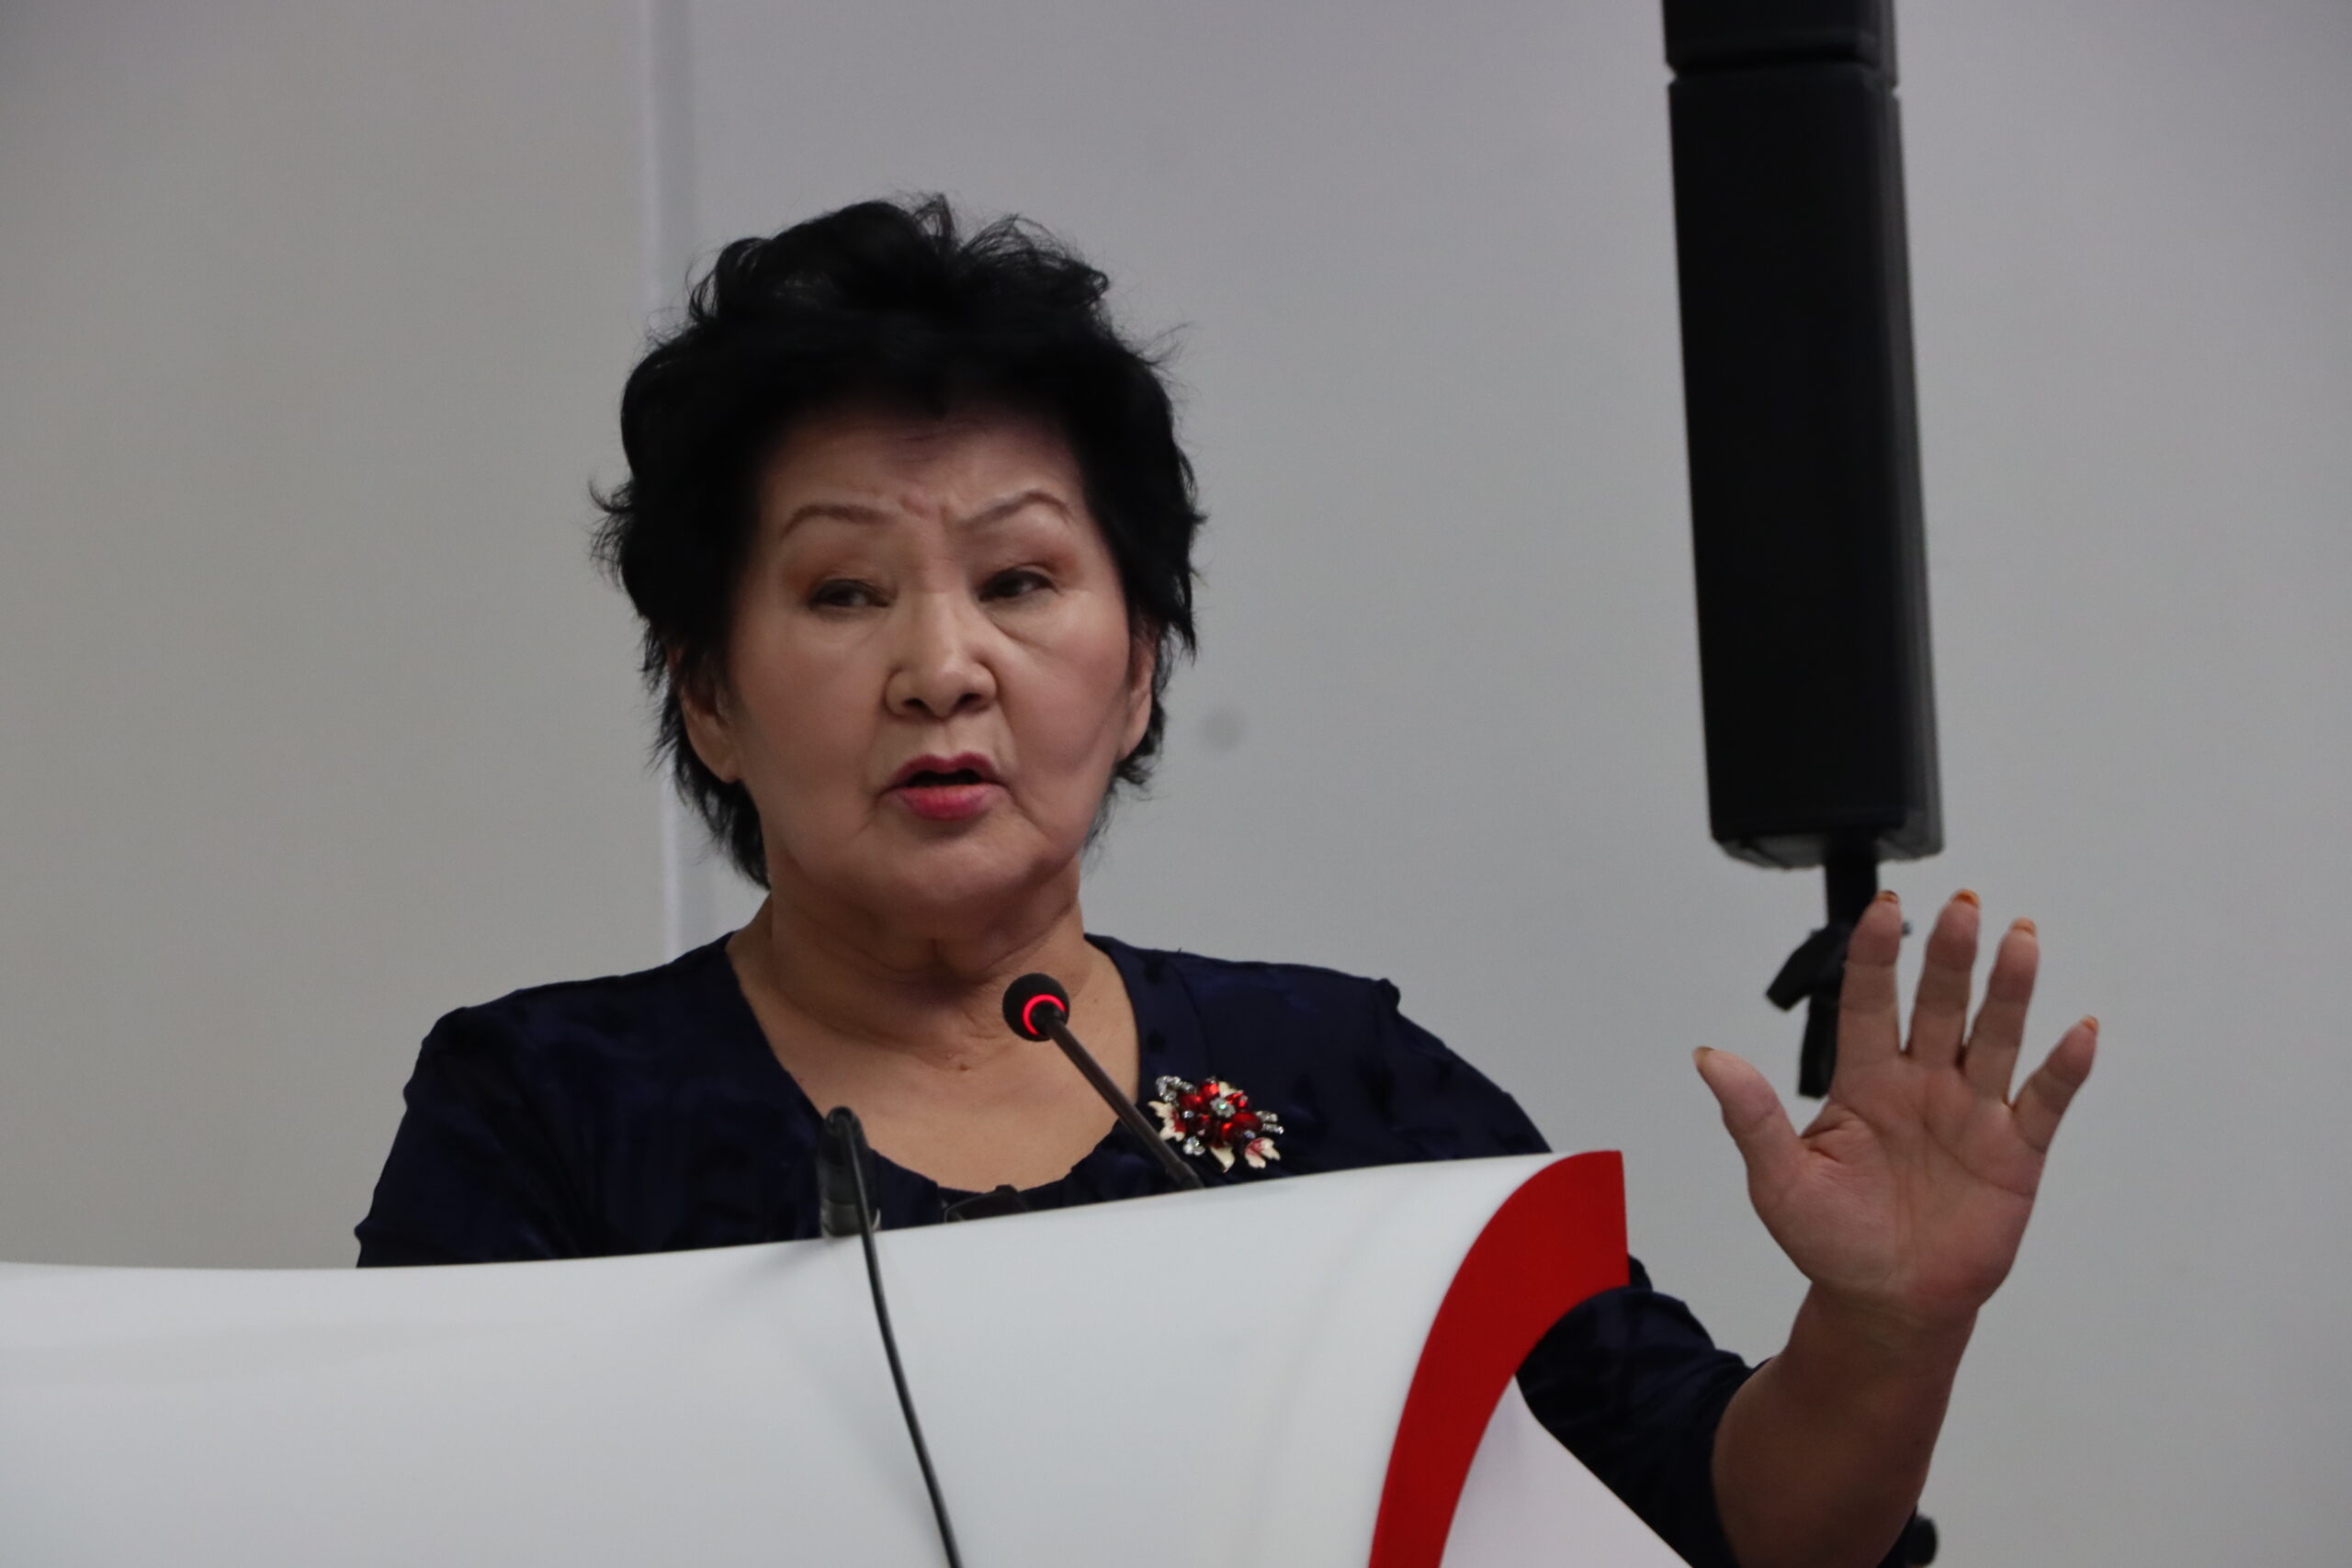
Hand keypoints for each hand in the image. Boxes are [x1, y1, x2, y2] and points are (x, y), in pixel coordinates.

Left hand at [1695, 890, 2096, 1332]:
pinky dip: (2064, 1068)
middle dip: (1950, 956)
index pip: (1871, 1003)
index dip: (1878, 956)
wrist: (1887, 1304)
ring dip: (2010, 990)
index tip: (1885, 908)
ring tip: (2020, 939)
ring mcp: (1972, 1113)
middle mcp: (1922, 1084)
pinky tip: (2080, 1031)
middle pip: (1940, 1006)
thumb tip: (1708, 1058)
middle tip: (1964, 905)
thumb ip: (1753, 1116)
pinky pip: (2043, 1101)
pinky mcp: (2015, 1152)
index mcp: (1864, 1082)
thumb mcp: (1780, 1180)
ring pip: (1994, 1037)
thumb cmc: (1831, 1240)